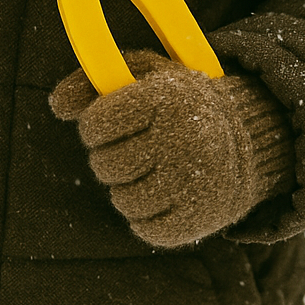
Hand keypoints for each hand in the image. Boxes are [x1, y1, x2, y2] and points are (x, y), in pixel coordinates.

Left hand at [50, 50, 265, 248]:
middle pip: (106, 165)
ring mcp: (195, 180)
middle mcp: (184, 138)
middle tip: (131, 149)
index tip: (108, 125)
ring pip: (123, 200)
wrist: (247, 136)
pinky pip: (147, 230)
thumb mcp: (141, 75)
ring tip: (147, 171)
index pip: (97, 124)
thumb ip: (92, 82)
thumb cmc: (177, 102)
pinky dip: (145, 217)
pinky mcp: (202, 217)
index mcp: (166, 98)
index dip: (94, 128)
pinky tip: (160, 195)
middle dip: (109, 159)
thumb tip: (56, 105)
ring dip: (126, 188)